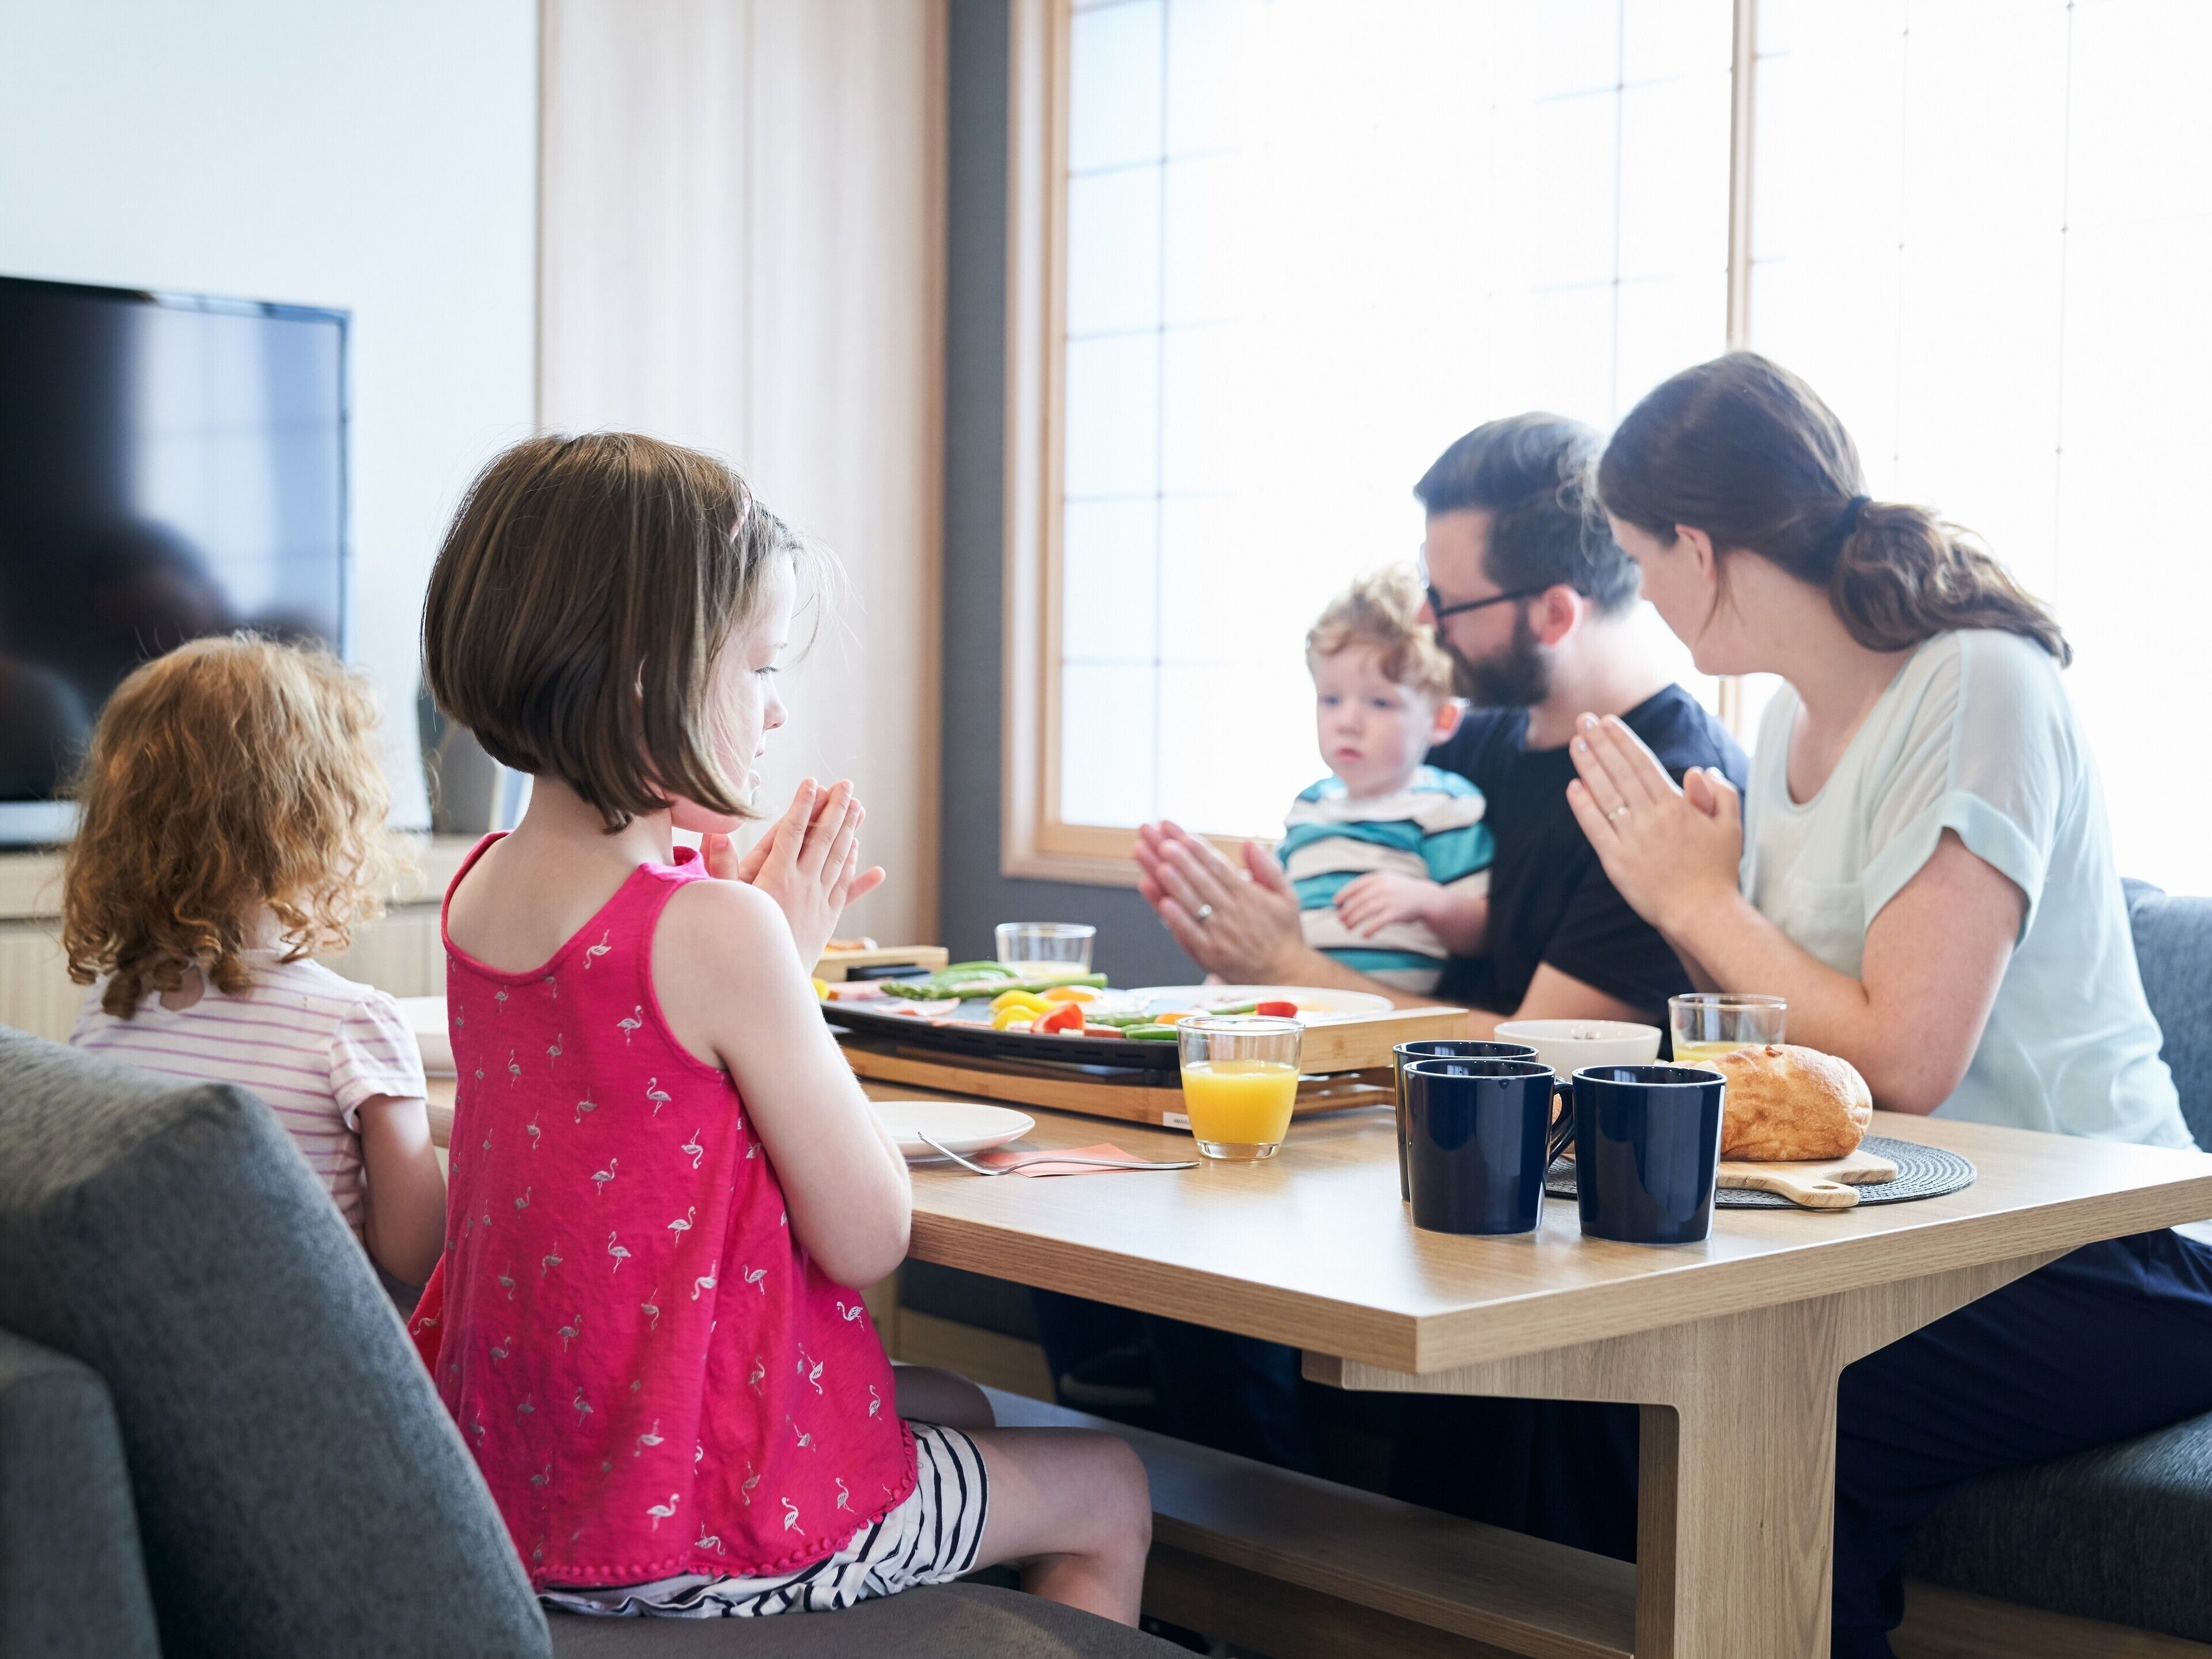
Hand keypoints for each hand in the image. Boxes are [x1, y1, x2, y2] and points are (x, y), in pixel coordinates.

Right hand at [703, 779, 886, 962]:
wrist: (767, 984)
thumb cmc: (739, 941)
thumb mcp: (725, 902)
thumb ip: (721, 867)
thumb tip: (716, 833)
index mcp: (777, 877)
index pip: (793, 831)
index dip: (804, 805)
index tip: (812, 783)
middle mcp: (803, 885)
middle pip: (823, 839)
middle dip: (836, 809)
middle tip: (846, 785)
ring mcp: (818, 900)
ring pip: (838, 859)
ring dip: (849, 831)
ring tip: (858, 807)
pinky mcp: (827, 918)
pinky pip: (844, 886)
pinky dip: (853, 867)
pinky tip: (861, 854)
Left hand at [1133, 821, 1306, 980]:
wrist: (1284, 975)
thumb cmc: (1283, 933)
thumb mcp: (1287, 896)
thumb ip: (1268, 868)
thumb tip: (1250, 843)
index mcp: (1249, 896)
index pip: (1220, 868)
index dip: (1200, 851)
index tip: (1184, 836)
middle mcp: (1233, 913)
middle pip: (1202, 882)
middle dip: (1182, 860)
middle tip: (1162, 842)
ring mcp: (1219, 934)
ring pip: (1193, 904)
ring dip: (1174, 884)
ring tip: (1159, 865)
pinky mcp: (1209, 954)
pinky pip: (1190, 934)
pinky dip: (1176, 919)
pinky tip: (1163, 904)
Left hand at [1332, 871, 1438, 937]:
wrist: (1425, 897)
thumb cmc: (1400, 891)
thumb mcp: (1386, 881)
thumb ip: (1369, 887)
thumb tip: (1346, 900)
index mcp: (1379, 878)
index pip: (1356, 885)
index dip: (1344, 894)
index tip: (1336, 903)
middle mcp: (1383, 887)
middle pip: (1358, 901)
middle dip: (1346, 911)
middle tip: (1340, 920)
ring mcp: (1389, 899)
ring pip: (1365, 911)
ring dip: (1353, 921)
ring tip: (1348, 927)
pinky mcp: (1396, 912)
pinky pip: (1378, 922)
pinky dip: (1369, 929)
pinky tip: (1364, 935)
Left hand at [1564, 714, 1741, 935]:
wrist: (1702, 912)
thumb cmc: (1717, 870)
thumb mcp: (1730, 826)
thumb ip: (1720, 793)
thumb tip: (1700, 770)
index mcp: (1677, 805)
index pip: (1643, 763)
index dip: (1623, 740)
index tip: (1608, 721)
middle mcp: (1651, 817)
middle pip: (1620, 771)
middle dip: (1600, 742)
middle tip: (1584, 720)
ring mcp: (1631, 838)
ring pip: (1605, 794)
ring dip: (1588, 766)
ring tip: (1575, 743)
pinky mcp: (1616, 860)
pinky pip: (1595, 827)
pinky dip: (1583, 806)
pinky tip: (1573, 787)